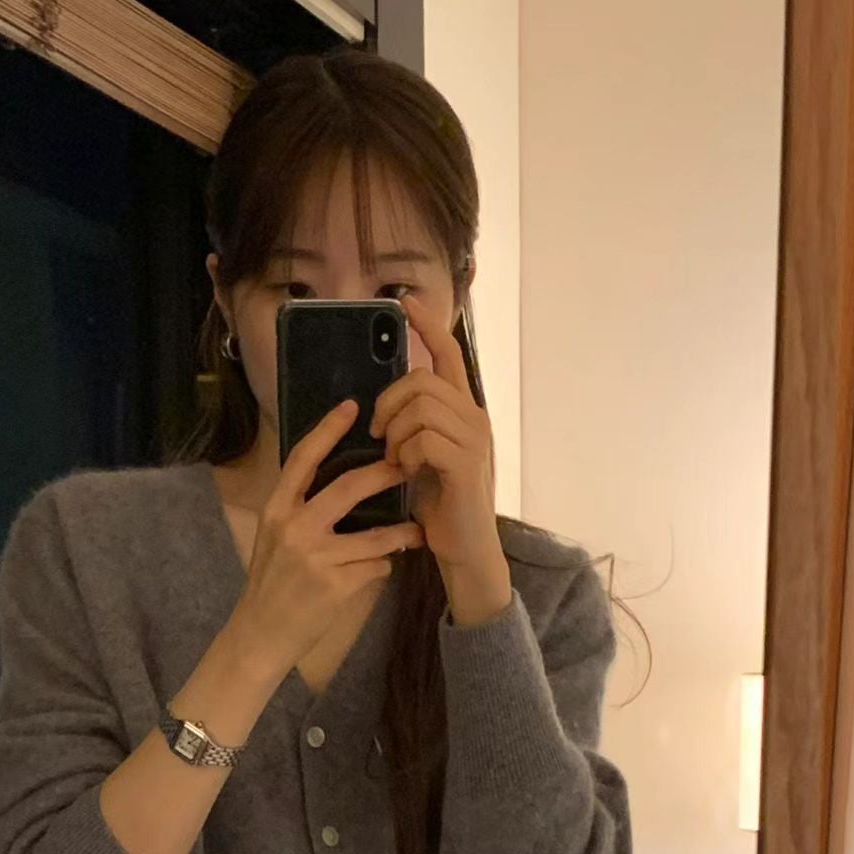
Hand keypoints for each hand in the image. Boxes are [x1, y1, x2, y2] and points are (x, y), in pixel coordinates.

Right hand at [229, 398, 424, 682]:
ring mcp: (315, 559)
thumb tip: (333, 478)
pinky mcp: (335, 587)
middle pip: (347, 486)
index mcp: (276, 510)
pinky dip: (384, 567)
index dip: (328, 430)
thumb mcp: (274, 537)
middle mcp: (294, 529)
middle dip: (383, 473)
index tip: (351, 405)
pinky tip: (385, 570)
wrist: (261, 634)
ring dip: (402, 533)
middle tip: (408, 464)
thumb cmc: (271, 584)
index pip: (302, 458)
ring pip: (375, 535)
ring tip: (417, 530)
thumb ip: (298, 508)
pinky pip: (375, 568)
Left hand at [370, 296, 510, 619]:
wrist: (466, 552)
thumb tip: (383, 405)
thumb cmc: (441, 508)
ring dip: (396, 433)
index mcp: (464, 411)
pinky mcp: (465, 464)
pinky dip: (406, 455)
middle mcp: (475, 417)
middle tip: (379, 434)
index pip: (447, 355)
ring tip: (395, 460)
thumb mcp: (424, 457)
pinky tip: (407, 473)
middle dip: (389, 403)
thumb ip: (414, 426)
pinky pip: (424, 439)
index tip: (406, 301)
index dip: (427, 325)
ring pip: (420, 407)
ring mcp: (474, 439)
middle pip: (421, 379)